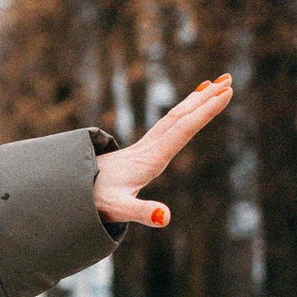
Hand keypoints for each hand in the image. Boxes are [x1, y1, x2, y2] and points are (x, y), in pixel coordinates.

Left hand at [93, 76, 233, 228]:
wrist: (68, 191)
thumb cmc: (94, 200)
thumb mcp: (119, 209)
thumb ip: (141, 212)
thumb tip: (165, 217)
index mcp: (150, 158)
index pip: (182, 128)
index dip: (204, 111)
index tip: (225, 93)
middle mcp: (149, 148)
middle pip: (180, 117)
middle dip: (205, 98)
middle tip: (229, 79)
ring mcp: (144, 148)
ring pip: (173, 118)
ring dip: (195, 102)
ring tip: (215, 85)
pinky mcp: (141, 153)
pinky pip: (167, 126)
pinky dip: (182, 113)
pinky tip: (188, 109)